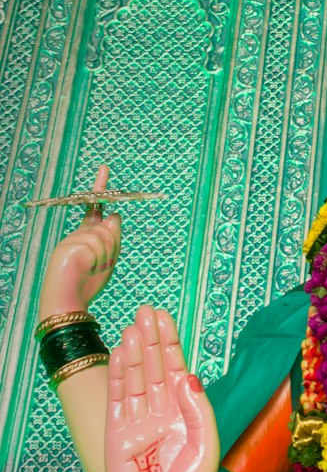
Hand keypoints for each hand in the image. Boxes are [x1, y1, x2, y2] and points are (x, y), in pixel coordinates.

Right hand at [39, 164, 121, 317]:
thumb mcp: (107, 260)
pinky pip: (96, 246)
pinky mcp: (69, 246)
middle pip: (109, 226)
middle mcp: (78, 233)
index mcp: (86, 234)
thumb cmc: (87, 283)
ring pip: (105, 237)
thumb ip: (112, 239)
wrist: (67, 302)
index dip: (100, 188)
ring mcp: (72, 239)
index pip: (95, 208)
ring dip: (105, 256)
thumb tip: (114, 216)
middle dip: (113, 245)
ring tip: (92, 269)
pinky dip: (97, 259)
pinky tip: (85, 268)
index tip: (105, 168)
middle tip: (101, 265)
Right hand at [106, 306, 218, 471]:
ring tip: (133, 325)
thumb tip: (187, 375)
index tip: (164, 318)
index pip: (177, 371)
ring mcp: (139, 424)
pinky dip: (119, 375)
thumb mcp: (205, 449)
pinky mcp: (117, 437)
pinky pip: (118, 399)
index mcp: (187, 416)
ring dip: (134, 352)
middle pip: (155, 369)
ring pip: (136, 379)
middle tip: (146, 310)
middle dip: (152, 340)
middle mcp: (163, 415)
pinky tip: (120, 352)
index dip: (171, 344)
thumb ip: (199, 411)